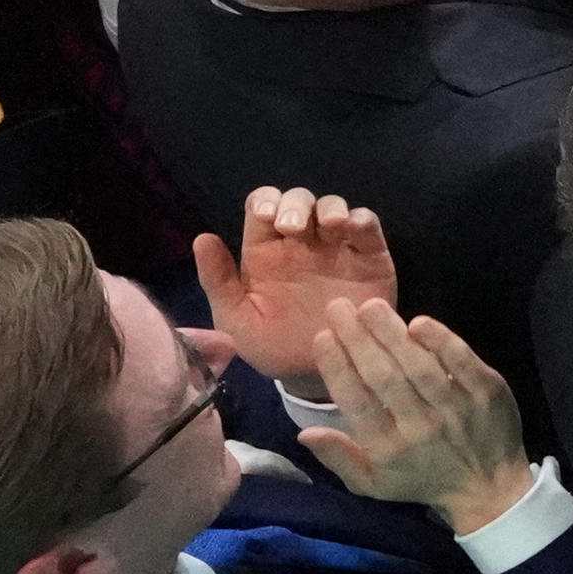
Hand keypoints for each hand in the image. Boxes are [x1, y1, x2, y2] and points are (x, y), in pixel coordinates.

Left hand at [195, 187, 395, 382]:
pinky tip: (353, 228)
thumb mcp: (236, 318)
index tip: (266, 217)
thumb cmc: (271, 346)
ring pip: (333, 206)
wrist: (314, 373)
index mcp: (265, 253)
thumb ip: (218, 280)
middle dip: (295, 204)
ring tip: (330, 225)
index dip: (265, 202)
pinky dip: (362, 219)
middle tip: (293, 227)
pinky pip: (369, 227)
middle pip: (299, 200)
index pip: (262, 208)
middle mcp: (301, 243)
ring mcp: (337, 248)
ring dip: (330, 207)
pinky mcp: (369, 258)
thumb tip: (202, 237)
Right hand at [298, 301, 536, 537]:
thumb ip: (338, 457)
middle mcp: (419, 426)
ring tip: (370, 306)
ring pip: (418, 364)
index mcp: (387, 448)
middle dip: (358, 339)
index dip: (337, 368)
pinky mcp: (487, 391)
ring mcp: (455, 407)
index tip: (322, 337)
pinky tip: (417, 322)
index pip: (357, 402)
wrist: (489, 487)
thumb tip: (304, 431)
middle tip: (339, 307)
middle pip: (383, 376)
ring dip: (391, 332)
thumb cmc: (421, 480)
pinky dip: (440, 340)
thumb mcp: (372, 484)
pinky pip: (461, 360)